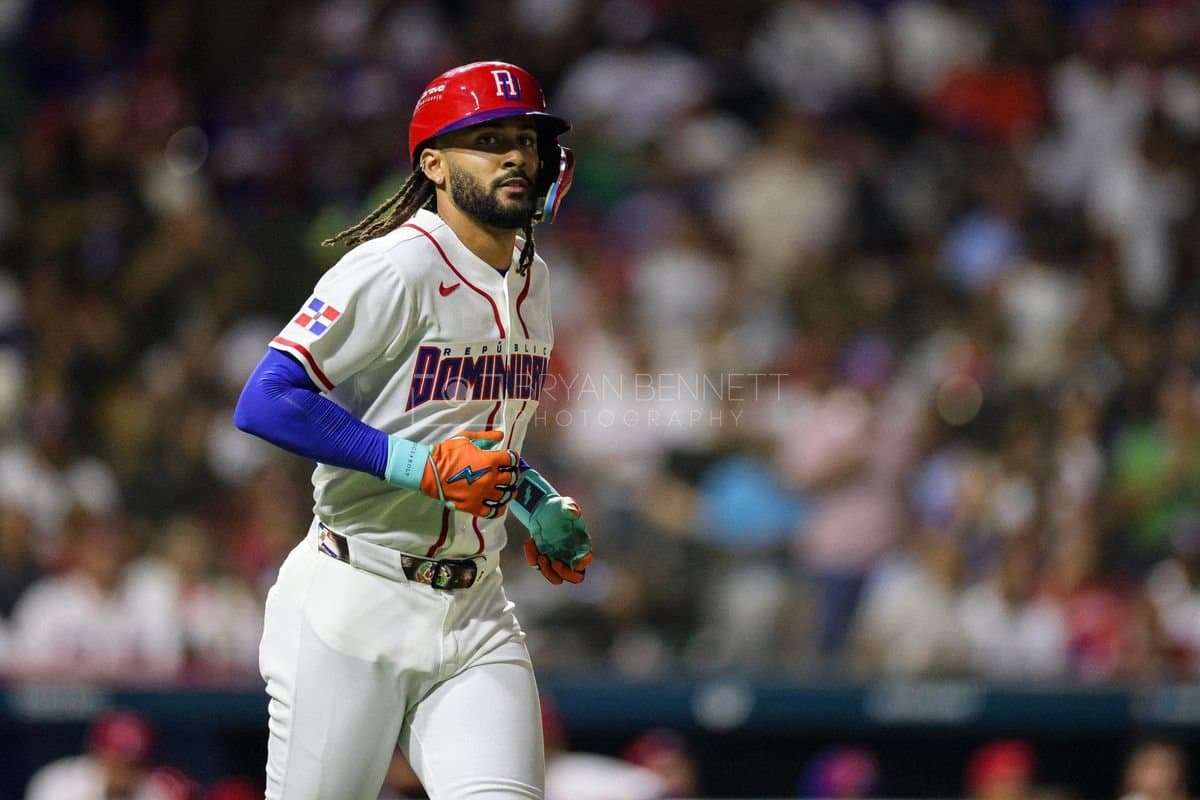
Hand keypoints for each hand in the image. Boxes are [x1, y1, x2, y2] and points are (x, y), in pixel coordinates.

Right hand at [386, 430, 517, 516]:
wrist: (429, 471)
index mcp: (489, 460)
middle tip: (509, 474)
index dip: (513, 458)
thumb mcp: (465, 439)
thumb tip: (500, 435)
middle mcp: (489, 478)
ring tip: (508, 490)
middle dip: (512, 475)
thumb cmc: (446, 453)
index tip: (510, 459)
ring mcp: (482, 493)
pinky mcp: (474, 506)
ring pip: (505, 495)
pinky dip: (498, 509)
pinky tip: (499, 505)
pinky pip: (492, 511)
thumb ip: (485, 437)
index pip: (511, 460)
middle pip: (511, 478)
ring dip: (509, 492)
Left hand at [522, 496, 592, 584]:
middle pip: (575, 577)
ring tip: (540, 556)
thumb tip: (574, 513)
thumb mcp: (565, 503)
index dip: (582, 564)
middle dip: (565, 573)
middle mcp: (571, 556)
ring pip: (556, 578)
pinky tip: (530, 542)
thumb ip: (571, 506)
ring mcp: (557, 559)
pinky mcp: (543, 558)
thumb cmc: (559, 507)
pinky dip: (532, 558)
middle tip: (554, 562)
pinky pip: (538, 566)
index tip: (574, 562)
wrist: (544, 510)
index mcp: (581, 545)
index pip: (586, 561)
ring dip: (547, 572)